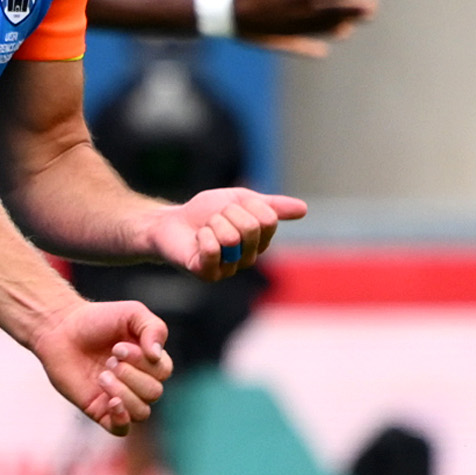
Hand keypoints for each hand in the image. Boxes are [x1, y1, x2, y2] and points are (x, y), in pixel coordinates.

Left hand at [30, 299, 172, 437]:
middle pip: (154, 393)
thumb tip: (157, 355)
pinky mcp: (99, 410)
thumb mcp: (132, 313)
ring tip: (103, 376)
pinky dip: (121, 419)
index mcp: (149, 362)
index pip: (163, 372)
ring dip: (124, 393)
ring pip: (142, 412)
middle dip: (132, 375)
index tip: (118, 346)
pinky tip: (112, 402)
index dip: (144, 362)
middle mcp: (138, 382)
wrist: (59, 329)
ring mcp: (119, 398)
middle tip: (109, 360)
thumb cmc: (97, 320)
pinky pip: (121, 429)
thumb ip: (154, 329)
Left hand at [141, 186, 306, 280]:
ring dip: (213, 224)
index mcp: (260, 241)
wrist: (170, 222)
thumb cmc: (205, 212)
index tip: (231, 207)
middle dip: (228, 214)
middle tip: (214, 218)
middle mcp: (248, 258)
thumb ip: (272, 206)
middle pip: (251, 228)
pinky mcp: (208, 274)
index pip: (268, 220)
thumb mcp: (241, 200)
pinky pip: (213, 250)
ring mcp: (229, 269)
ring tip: (204, 228)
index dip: (247, 205)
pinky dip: (203, 236)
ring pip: (232, 238)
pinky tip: (197, 238)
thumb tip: (305, 209)